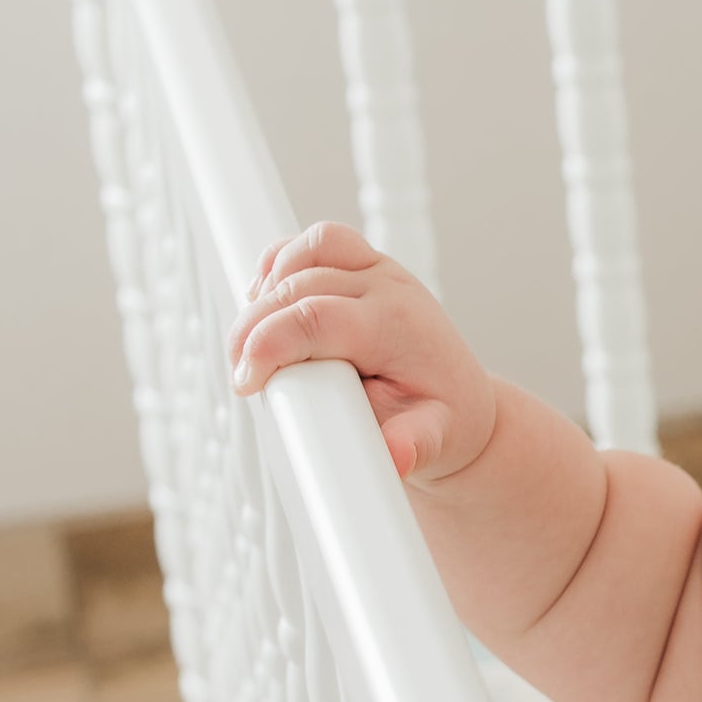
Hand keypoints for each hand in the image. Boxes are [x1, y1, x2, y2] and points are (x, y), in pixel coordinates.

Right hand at [228, 221, 499, 485]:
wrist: (458, 397)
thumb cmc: (442, 417)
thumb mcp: (431, 439)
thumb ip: (409, 445)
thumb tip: (396, 458)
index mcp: (398, 326)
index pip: (317, 318)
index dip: (268, 345)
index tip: (247, 383)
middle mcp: (387, 288)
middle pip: (298, 285)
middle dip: (254, 328)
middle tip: (242, 376)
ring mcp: (376, 269)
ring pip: (306, 251)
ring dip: (266, 289)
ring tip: (252, 340)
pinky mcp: (363, 264)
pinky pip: (315, 243)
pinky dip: (281, 263)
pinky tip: (265, 301)